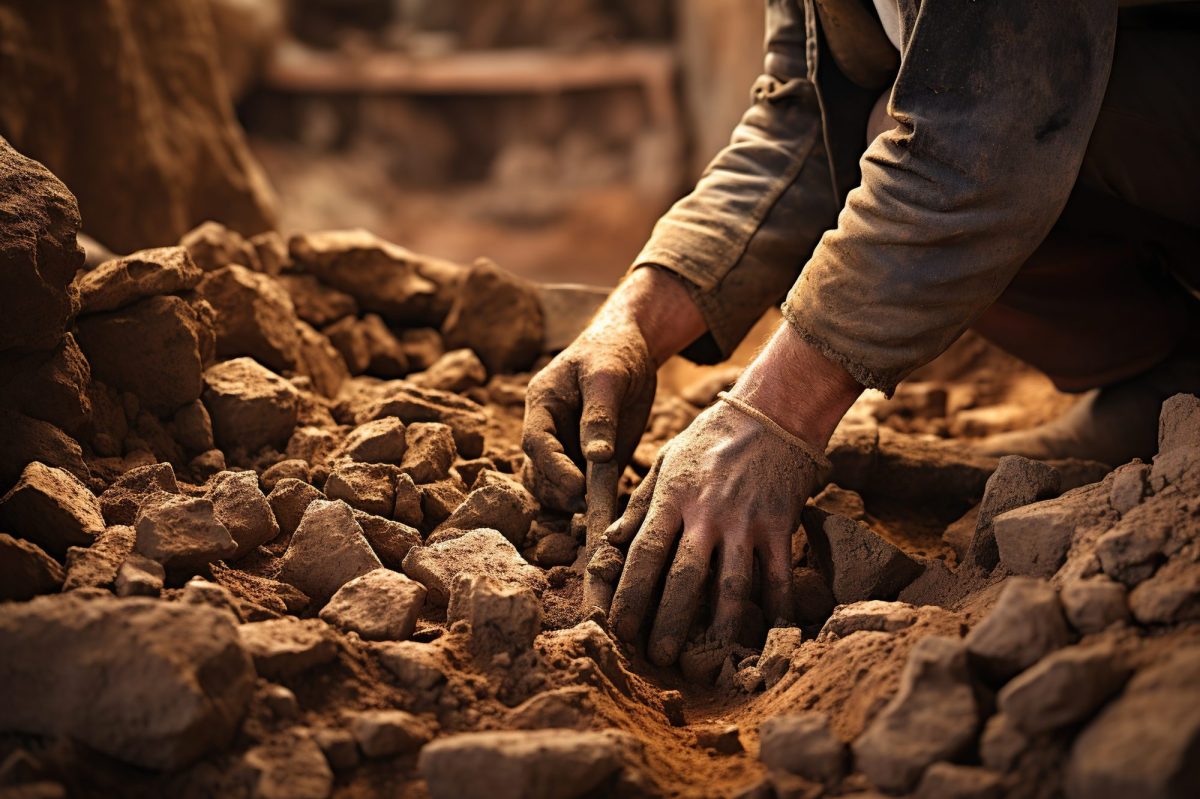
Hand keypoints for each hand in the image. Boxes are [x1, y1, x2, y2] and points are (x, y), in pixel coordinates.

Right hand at [522, 267, 704, 511]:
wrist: (630, 348)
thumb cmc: (614, 354)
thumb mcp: (608, 377)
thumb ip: (600, 416)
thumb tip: (597, 458)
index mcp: (542, 403)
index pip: (536, 442)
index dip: (553, 467)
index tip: (578, 486)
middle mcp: (547, 429)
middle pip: (536, 472)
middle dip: (558, 491)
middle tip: (589, 503)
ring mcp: (566, 446)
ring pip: (550, 487)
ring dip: (568, 502)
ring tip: (597, 508)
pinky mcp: (587, 460)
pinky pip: (578, 490)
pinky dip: (588, 502)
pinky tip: (607, 508)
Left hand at [606, 322, 861, 665]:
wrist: (772, 412)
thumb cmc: (710, 437)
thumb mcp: (665, 461)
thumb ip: (640, 504)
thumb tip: (609, 541)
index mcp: (673, 497)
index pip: (644, 553)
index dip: (630, 594)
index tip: (619, 627)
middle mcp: (707, 513)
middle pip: (684, 578)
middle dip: (669, 623)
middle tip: (658, 658)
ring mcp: (746, 521)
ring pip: (731, 585)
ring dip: (718, 628)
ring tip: (706, 659)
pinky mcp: (780, 525)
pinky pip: (778, 575)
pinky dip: (777, 608)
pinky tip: (771, 635)